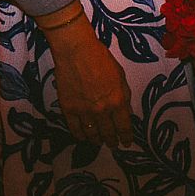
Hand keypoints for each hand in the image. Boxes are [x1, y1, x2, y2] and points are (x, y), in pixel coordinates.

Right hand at [45, 16, 134, 147]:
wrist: (76, 51)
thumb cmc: (101, 58)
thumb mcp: (120, 76)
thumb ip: (124, 95)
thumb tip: (125, 111)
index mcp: (117, 101)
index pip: (124, 127)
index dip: (126, 137)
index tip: (126, 142)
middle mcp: (102, 110)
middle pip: (108, 133)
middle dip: (111, 141)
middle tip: (112, 144)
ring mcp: (84, 111)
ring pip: (92, 134)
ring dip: (96, 140)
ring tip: (99, 142)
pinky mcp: (69, 109)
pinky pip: (75, 129)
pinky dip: (80, 135)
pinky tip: (83, 137)